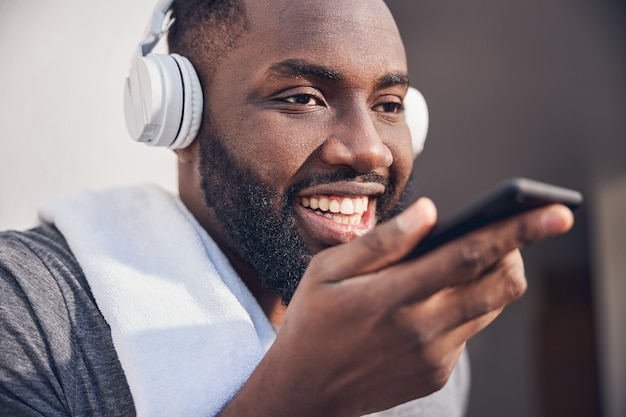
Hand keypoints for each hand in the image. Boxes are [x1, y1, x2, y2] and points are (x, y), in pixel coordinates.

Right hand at [220, 198, 573, 416]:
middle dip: (518, 253)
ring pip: (491, 307)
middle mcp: (422, 329)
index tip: (556, 213)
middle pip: (500, 285)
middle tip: (506, 234)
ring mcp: (433, 357)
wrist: (305, 390)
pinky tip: (432, 301)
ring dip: (490, 278)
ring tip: (459, 263)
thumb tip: (430, 210)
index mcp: (392, 296)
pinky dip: (464, 306)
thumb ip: (382, 241)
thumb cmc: (313, 320)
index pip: (469, 256)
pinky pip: (469, 331)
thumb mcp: (328, 271)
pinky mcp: (437, 374)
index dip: (516, 231)